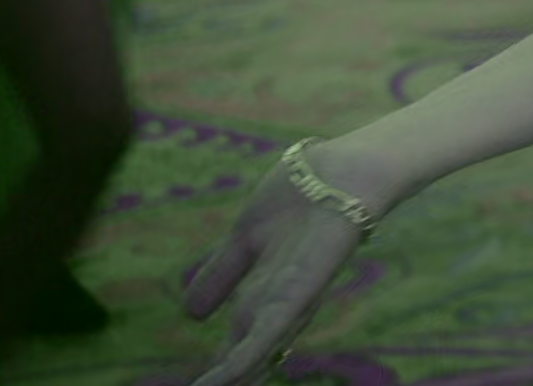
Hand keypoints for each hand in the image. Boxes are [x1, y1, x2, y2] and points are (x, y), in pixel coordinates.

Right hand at [179, 157, 378, 385]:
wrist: (340, 167)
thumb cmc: (302, 193)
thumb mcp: (244, 237)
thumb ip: (221, 273)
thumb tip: (191, 314)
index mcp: (269, 290)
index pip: (241, 337)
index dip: (222, 363)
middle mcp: (282, 301)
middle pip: (250, 351)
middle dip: (229, 377)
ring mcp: (293, 298)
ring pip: (258, 350)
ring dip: (232, 377)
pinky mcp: (302, 291)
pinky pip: (269, 332)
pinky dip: (244, 357)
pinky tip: (223, 378)